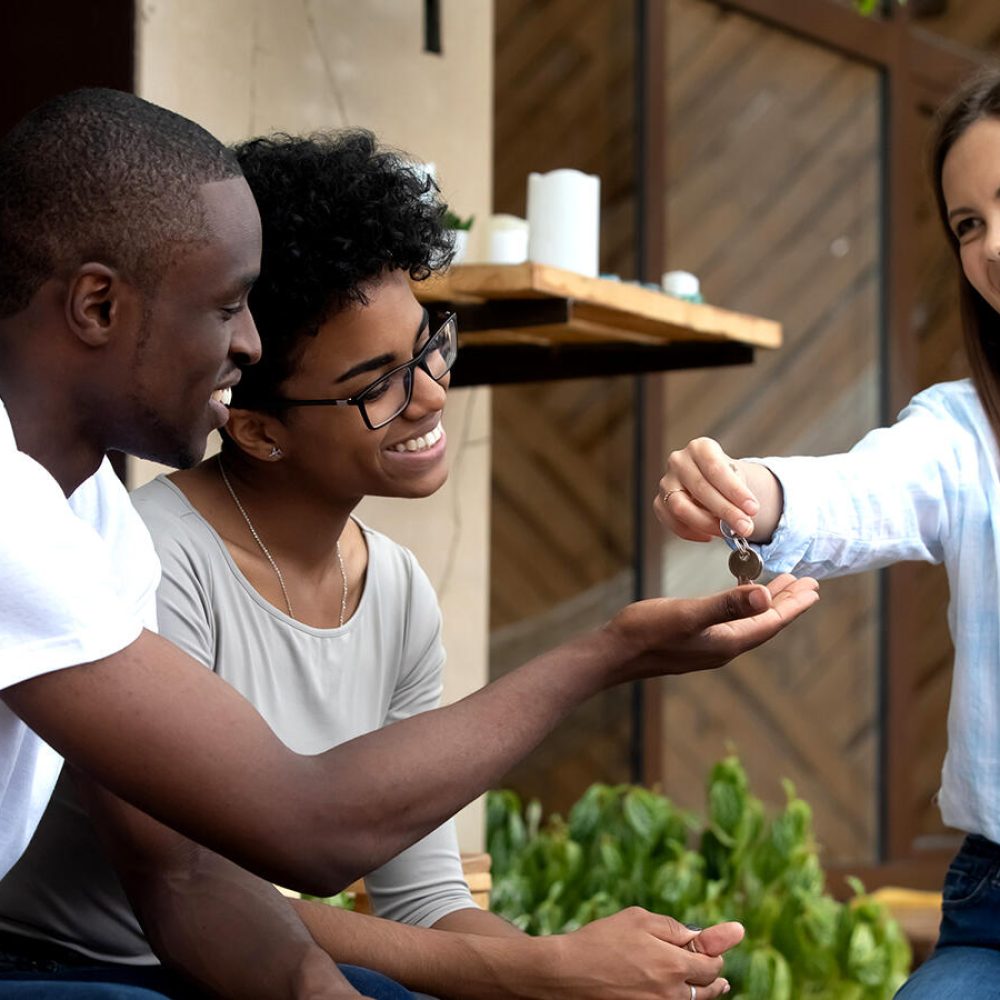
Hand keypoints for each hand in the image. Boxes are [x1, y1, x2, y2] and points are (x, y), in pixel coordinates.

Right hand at [541, 908, 742, 998]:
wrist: (568, 973)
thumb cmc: (602, 940)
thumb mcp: (639, 919)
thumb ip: (674, 927)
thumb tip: (705, 934)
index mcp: (673, 965)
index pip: (712, 964)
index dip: (717, 951)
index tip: (728, 939)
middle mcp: (671, 993)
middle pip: (708, 988)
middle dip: (714, 974)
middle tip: (716, 967)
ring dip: (704, 991)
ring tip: (715, 985)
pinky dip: (682, 998)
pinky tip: (679, 990)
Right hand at [604, 574, 818, 682]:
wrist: (615, 653)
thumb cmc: (647, 632)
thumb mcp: (688, 614)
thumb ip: (727, 605)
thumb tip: (766, 596)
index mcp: (728, 642)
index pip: (771, 622)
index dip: (794, 605)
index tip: (814, 588)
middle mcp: (723, 647)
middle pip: (765, 623)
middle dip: (787, 603)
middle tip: (808, 585)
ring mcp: (709, 645)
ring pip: (749, 623)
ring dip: (768, 604)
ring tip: (782, 586)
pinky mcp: (695, 640)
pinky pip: (732, 622)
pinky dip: (744, 606)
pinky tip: (739, 598)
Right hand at [655, 437, 765, 541]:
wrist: (712, 482)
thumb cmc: (725, 479)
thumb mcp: (737, 477)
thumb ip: (738, 495)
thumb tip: (740, 520)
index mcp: (700, 448)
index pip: (716, 469)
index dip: (735, 491)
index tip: (752, 508)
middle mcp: (679, 461)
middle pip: (700, 488)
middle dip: (726, 511)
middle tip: (745, 527)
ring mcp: (666, 482)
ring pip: (680, 507)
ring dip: (707, 524)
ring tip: (727, 533)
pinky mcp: (659, 503)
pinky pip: (672, 521)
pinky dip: (692, 532)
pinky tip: (709, 535)